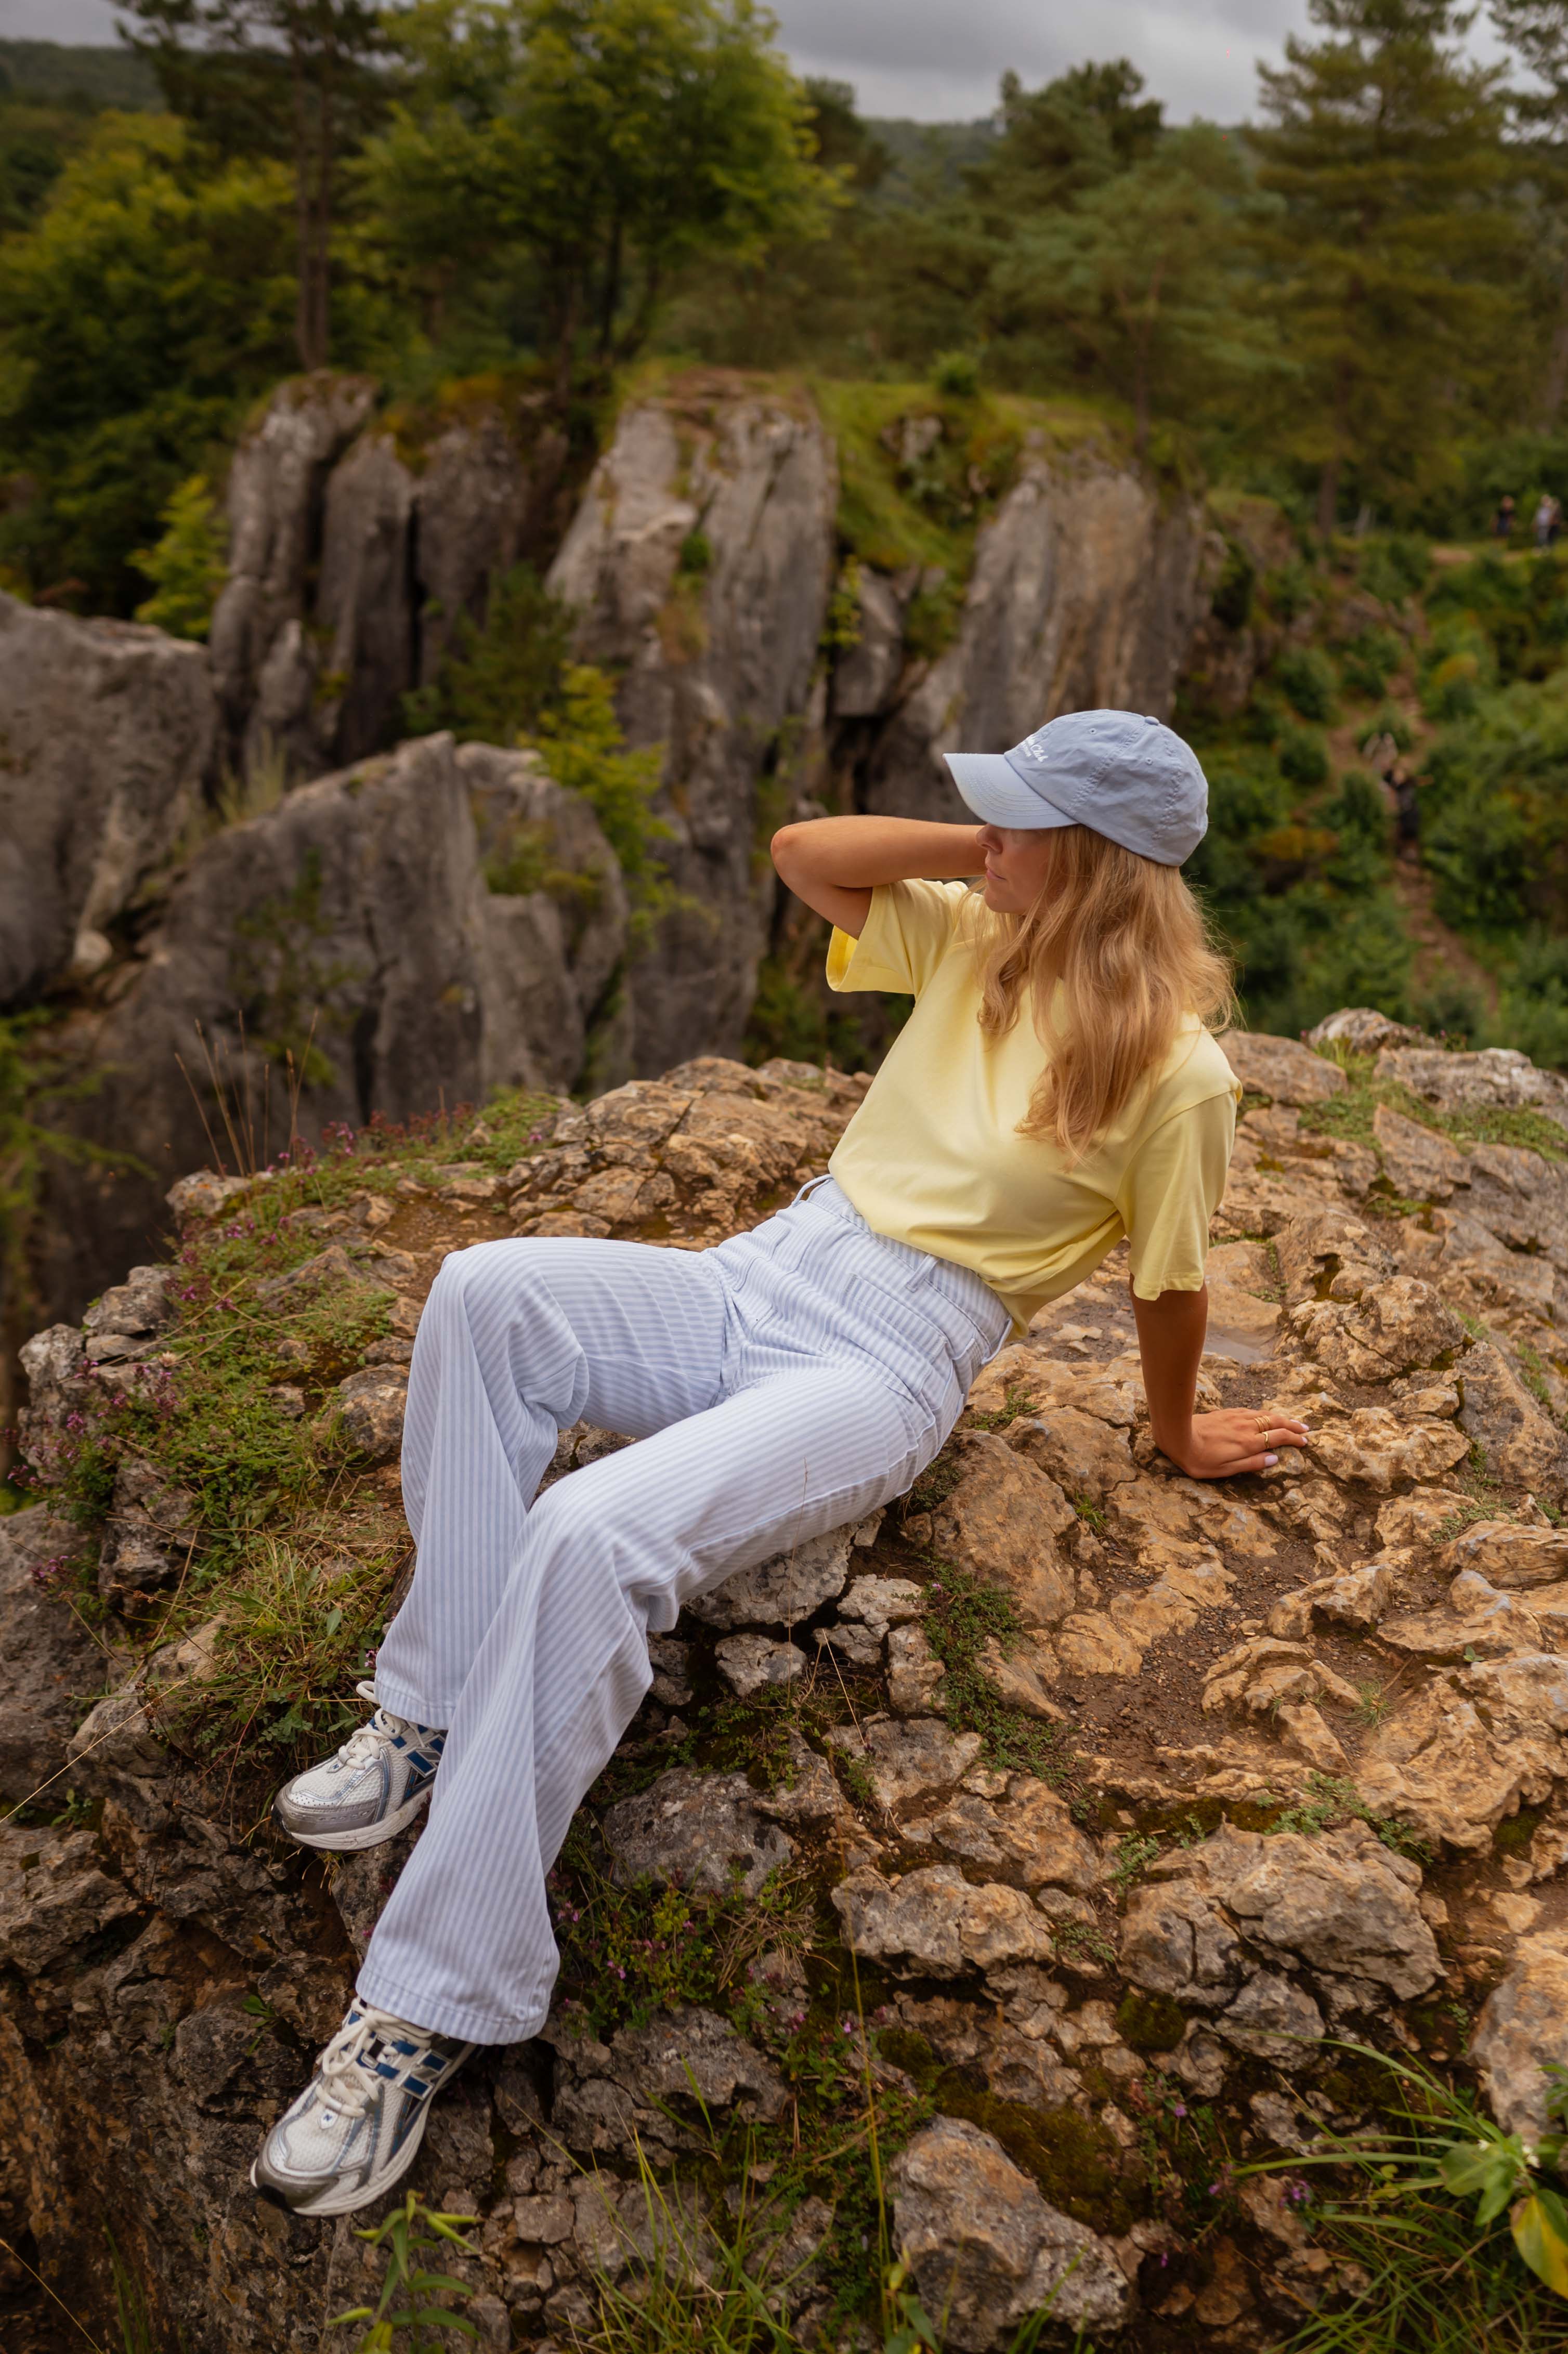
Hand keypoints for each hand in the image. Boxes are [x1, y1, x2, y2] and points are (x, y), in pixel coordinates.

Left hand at [1156, 1406, 1309, 1480]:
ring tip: (1293, 1421)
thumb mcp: (1225, 1470)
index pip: (1278, 1438)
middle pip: (1276, 1423)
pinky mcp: (1228, 1412)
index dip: (1294, 1439)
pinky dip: (1266, 1413)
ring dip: (1282, 1418)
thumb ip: (1250, 1464)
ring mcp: (1237, 1418)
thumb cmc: (1199, 1459)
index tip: (1305, 1442)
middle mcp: (1246, 1428)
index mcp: (1248, 1443)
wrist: (1177, 1434)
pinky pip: (1253, 1411)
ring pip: (1265, 1415)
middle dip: (1293, 1426)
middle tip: (1306, 1429)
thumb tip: (1274, 1459)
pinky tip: (1267, 1415)